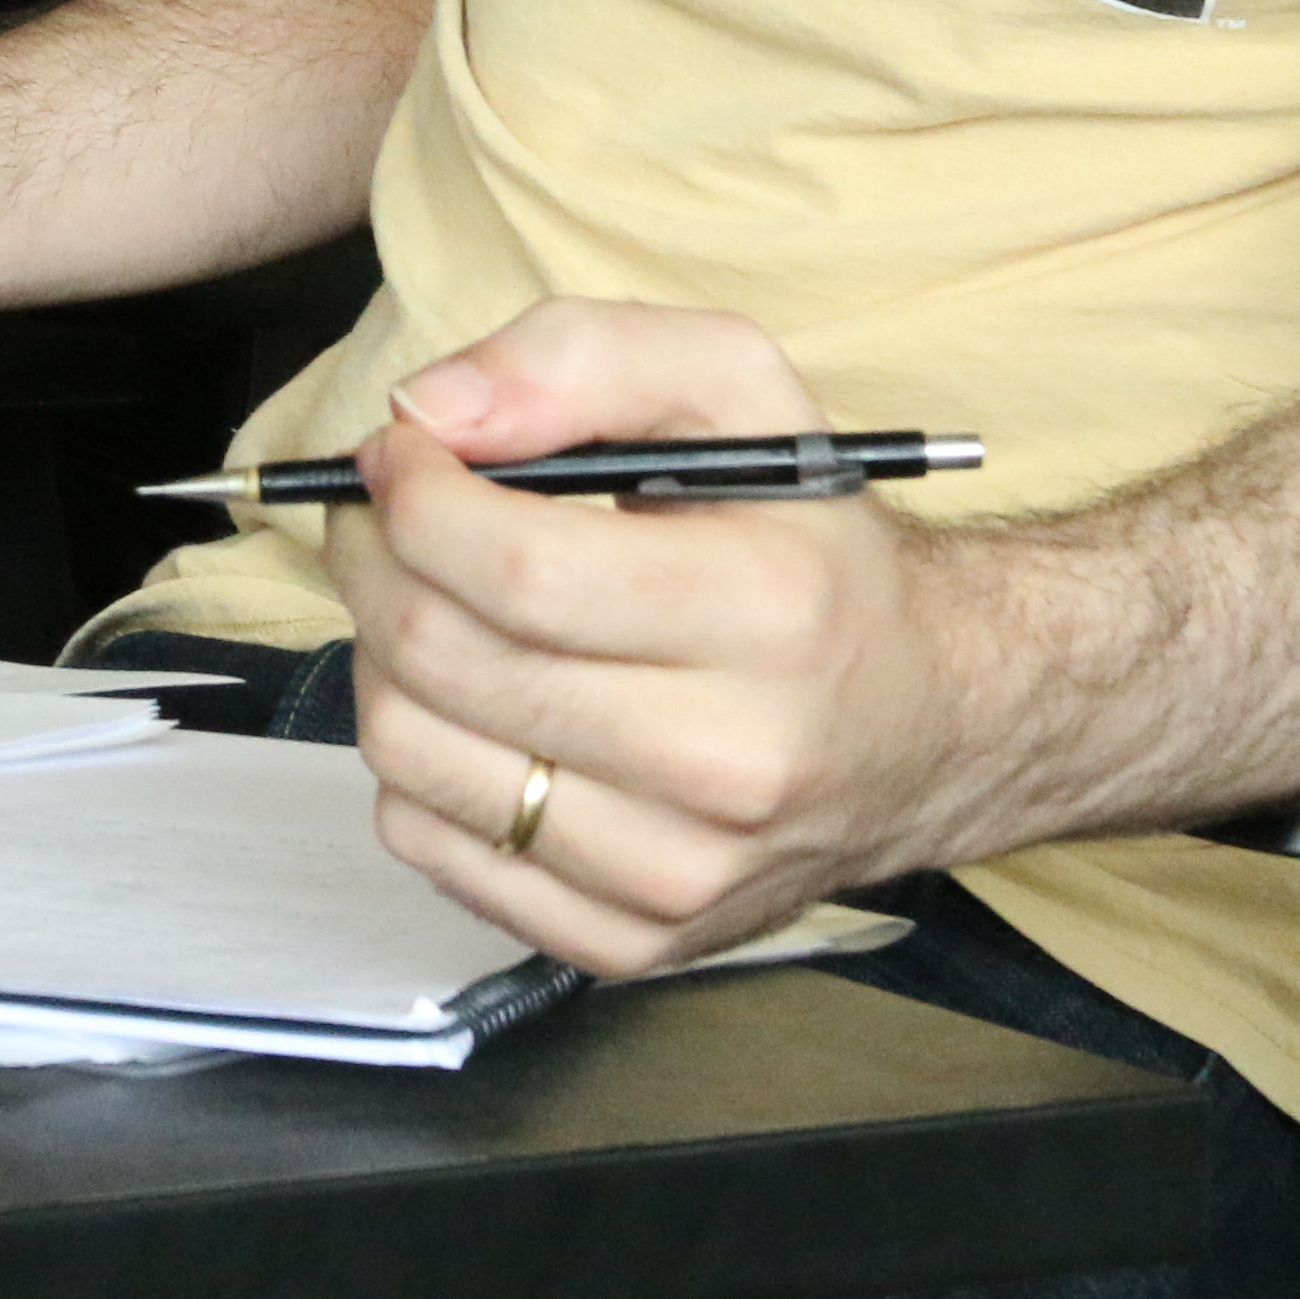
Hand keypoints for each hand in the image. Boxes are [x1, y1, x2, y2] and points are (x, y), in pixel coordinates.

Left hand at [321, 299, 996, 977]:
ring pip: (411, 758)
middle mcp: (730, 762)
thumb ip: (582, 358)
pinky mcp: (632, 940)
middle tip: (382, 519)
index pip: (513, 567)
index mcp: (767, 613)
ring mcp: (679, 871)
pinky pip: (430, 845)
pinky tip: (478, 710)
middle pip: (442, 661)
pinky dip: (417, 763)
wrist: (926, 723)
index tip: (399, 456)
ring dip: (381, 659)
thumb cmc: (809, 544)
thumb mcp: (736, 389)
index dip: (412, 496)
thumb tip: (434, 411)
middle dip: (372, 563)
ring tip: (431, 608)